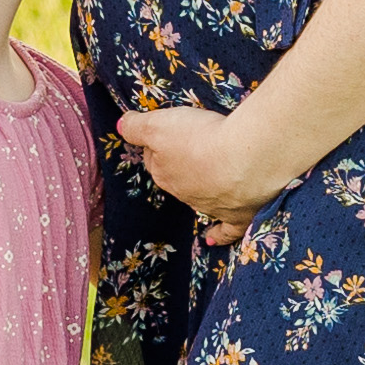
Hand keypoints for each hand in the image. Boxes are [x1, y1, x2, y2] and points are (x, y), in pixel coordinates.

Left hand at [117, 101, 276, 249]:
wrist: (243, 159)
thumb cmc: (200, 139)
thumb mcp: (158, 125)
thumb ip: (137, 126)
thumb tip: (121, 127)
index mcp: (164, 173)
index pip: (154, 159)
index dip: (160, 143)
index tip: (170, 130)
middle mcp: (184, 193)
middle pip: (177, 177)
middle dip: (181, 163)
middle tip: (193, 143)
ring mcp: (210, 207)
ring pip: (199, 199)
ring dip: (200, 189)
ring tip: (204, 176)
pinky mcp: (237, 215)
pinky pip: (225, 231)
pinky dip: (218, 235)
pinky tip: (210, 239)